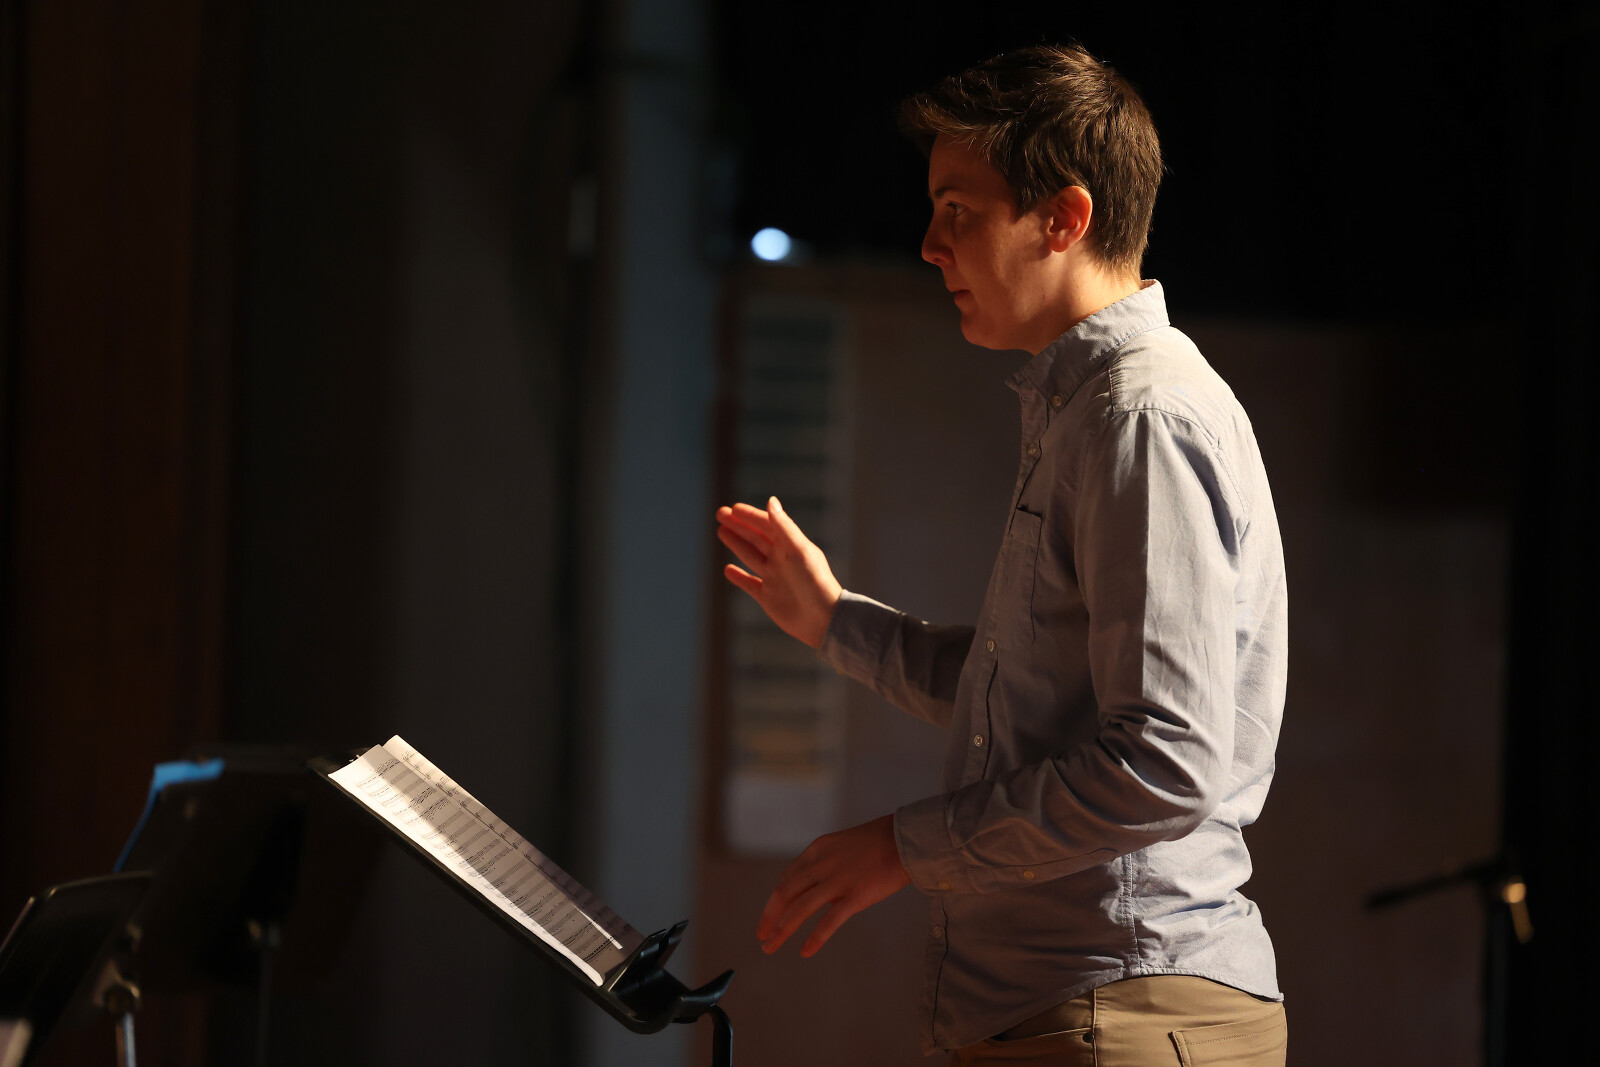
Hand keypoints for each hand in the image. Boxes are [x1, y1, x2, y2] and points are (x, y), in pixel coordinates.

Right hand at [715, 496, 841, 648]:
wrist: (822, 619)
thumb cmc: (815, 582)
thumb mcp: (799, 550)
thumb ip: (784, 526)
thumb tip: (771, 500)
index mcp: (790, 546)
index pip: (767, 525)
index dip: (750, 516)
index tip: (733, 507)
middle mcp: (781, 560)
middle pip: (755, 537)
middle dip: (738, 525)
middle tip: (720, 513)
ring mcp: (773, 578)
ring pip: (750, 556)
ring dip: (736, 543)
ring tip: (721, 531)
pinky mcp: (767, 597)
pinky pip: (749, 583)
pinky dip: (738, 576)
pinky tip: (727, 569)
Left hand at [756, 814, 910, 956]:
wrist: (906, 839)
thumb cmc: (880, 842)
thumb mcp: (843, 845)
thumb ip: (827, 864)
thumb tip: (816, 888)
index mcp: (817, 850)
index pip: (787, 878)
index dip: (775, 901)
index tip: (768, 917)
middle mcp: (821, 864)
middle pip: (786, 893)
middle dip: (770, 917)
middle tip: (762, 937)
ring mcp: (837, 881)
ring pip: (800, 909)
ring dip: (782, 930)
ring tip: (770, 947)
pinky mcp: (854, 896)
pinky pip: (829, 922)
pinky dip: (815, 938)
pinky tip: (804, 952)